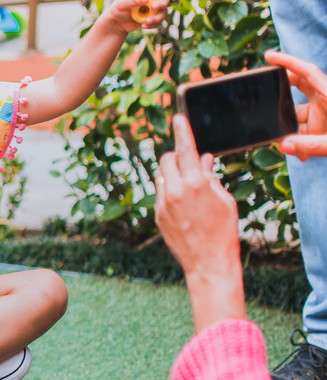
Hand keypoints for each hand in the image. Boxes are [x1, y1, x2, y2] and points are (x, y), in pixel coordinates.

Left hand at [100, 0, 169, 34]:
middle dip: (162, 3)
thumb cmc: (118, 9)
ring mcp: (153, 7)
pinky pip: (159, 21)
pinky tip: (143, 26)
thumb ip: (133, 0)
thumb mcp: (122, 3)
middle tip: (154, 7)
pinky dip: (153, 24)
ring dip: (157, 17)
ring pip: (163, 10)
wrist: (117, 24)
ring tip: (145, 22)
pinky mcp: (153, 17)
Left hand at [156, 115, 240, 277]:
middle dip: (176, 156)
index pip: (185, 149)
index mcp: (195, 184)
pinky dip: (169, 191)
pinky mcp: (156, 214)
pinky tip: (182, 203)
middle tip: (188, 162)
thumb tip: (204, 159)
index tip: (178, 117)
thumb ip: (210, 176)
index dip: (182, 131)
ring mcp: (163, 203)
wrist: (208, 261)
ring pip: (161, 176)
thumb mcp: (224, 200)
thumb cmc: (223, 230)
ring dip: (171, 173)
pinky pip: (160, 193)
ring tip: (188, 185)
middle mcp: (175, 191)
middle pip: (166, 159)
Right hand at [267, 51, 326, 159]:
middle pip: (297, 88)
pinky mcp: (322, 126)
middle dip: (279, 96)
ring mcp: (324, 112)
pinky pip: (303, 129)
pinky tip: (299, 155)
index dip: (288, 62)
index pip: (307, 72)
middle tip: (262, 101)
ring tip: (284, 142)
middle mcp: (325, 99)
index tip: (269, 55)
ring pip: (297, 113)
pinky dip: (297, 140)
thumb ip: (312, 145)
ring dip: (288, 127)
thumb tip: (283, 145)